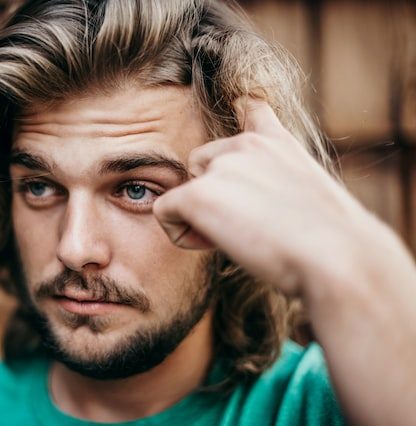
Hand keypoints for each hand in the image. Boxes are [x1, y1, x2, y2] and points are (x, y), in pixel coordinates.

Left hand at [153, 97, 371, 296]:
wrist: (336, 256)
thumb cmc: (330, 241)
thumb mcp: (310, 195)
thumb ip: (275, 182)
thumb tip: (251, 203)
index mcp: (276, 142)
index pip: (249, 108)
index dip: (240, 109)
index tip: (238, 103)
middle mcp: (246, 144)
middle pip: (200, 165)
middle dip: (211, 196)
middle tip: (246, 227)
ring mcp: (221, 165)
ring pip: (183, 190)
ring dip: (198, 217)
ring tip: (237, 237)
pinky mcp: (198, 193)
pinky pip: (165, 213)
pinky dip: (182, 234)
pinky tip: (214, 245)